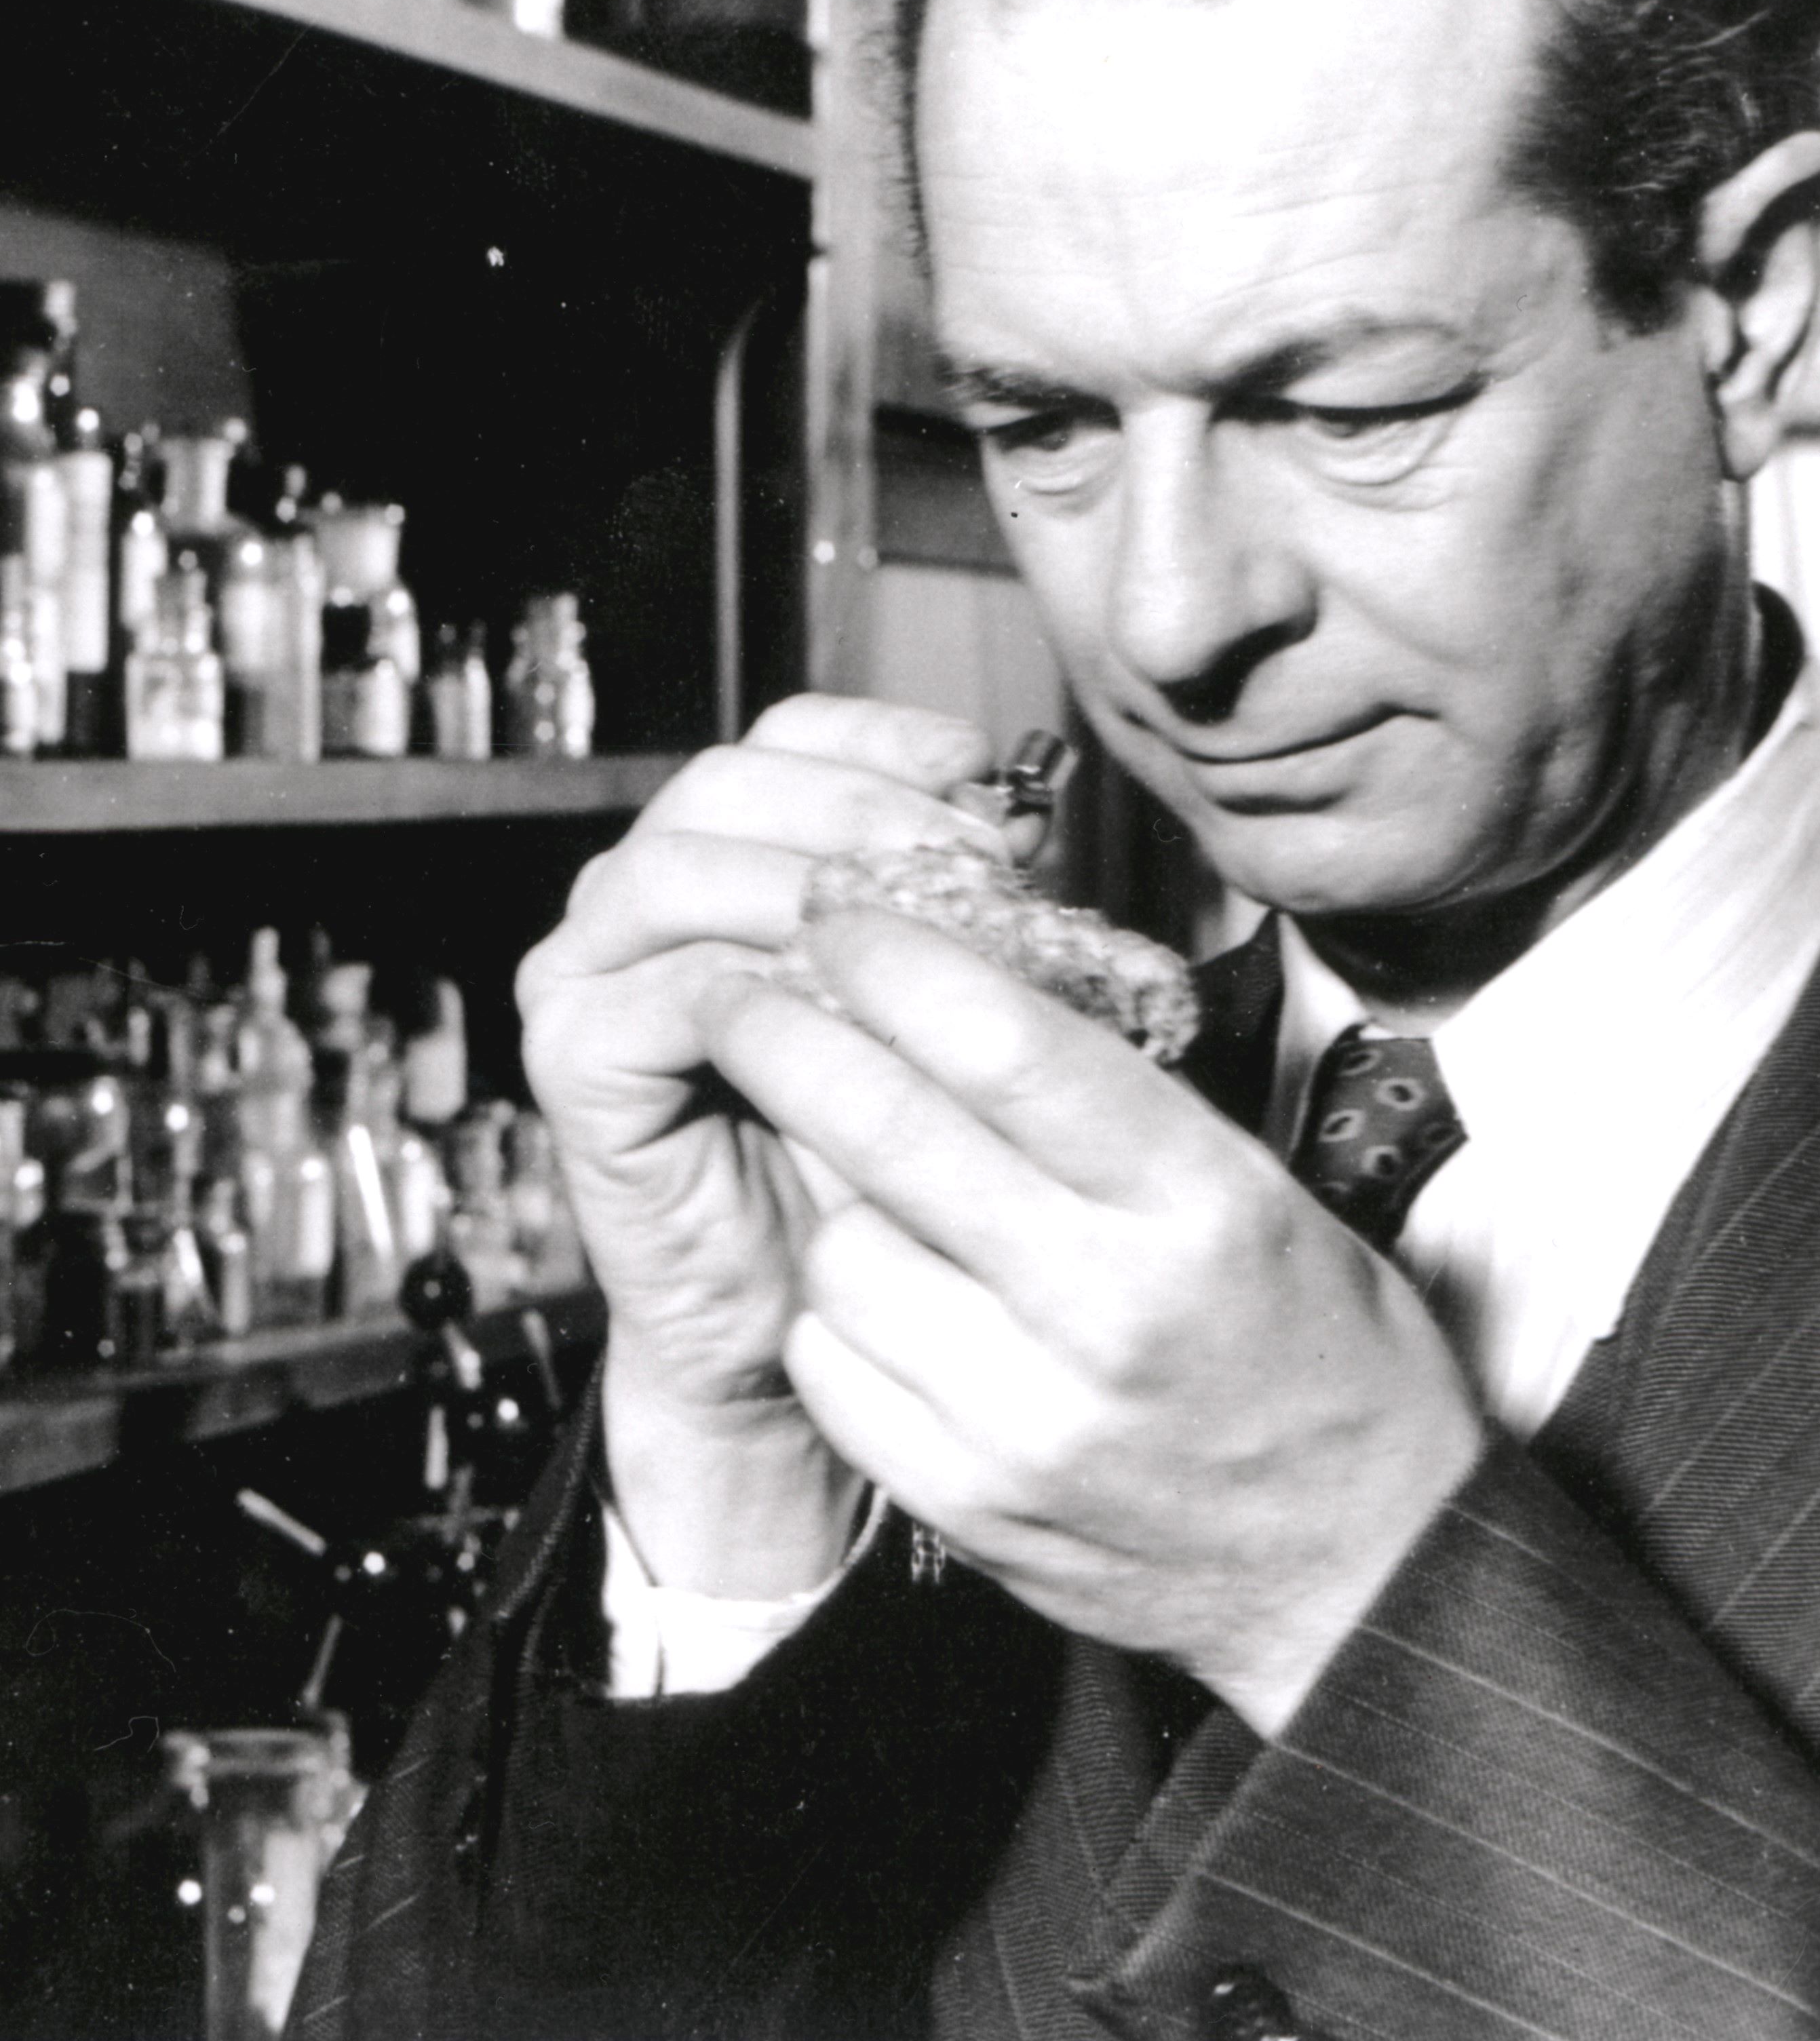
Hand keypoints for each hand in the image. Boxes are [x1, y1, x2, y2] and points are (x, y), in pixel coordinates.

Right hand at [515, 697, 1030, 1595]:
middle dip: (862, 811)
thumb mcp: (940, 992)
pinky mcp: (575, 1057)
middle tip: (973, 870)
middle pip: (729, 781)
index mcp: (726, 847)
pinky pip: (670, 990)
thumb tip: (1023, 810)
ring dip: (812, 891)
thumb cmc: (884, 1141)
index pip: (789, 733)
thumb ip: (962, 896)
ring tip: (925, 942)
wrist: (819, 1307)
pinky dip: (769, 993)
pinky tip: (856, 1020)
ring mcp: (589, 967)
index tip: (982, 779)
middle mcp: (640, 888)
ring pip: (685, 869)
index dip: (885, 739)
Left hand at [702, 907, 1487, 1736]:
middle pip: (894, 1135)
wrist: (1356, 1570)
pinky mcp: (968, 1507)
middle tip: (740, 990)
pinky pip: (835, 1368)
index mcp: (1200, 1205)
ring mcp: (1026, 1419)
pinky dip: (839, 1313)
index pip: (1012, 1049)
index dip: (902, 964)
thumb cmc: (1319, 1352)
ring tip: (870, 1181)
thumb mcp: (1259, 1193)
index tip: (839, 913)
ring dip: (830, 1195)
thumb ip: (1117, 1105)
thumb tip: (959, 990)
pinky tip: (881, 1291)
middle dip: (791, 1039)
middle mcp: (1108, 1307)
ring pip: (842, 1255)